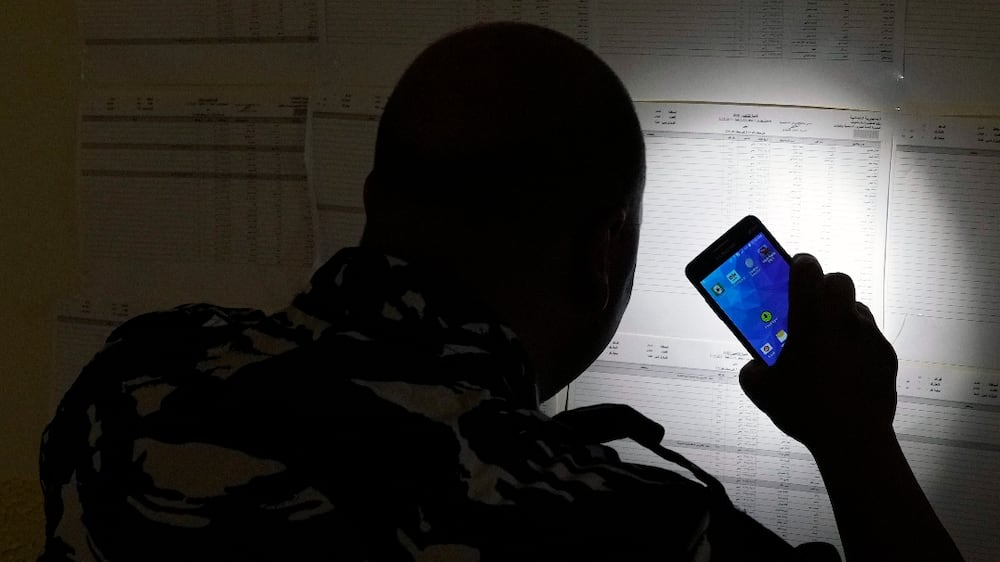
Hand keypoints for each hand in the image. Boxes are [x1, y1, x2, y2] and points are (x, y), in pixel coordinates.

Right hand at [739, 254, 897, 453]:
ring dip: (841, 316)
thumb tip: (756, 367)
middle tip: (811, 307)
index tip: (794, 268)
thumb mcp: (762, 391)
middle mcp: (843, 320)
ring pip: (856, 309)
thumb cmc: (805, 410)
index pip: (808, 270)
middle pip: (839, 281)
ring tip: (827, 341)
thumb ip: (753, 370)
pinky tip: (845, 368)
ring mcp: (869, 336)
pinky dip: (857, 344)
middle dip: (824, 287)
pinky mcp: (886, 355)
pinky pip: (870, 337)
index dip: (799, 264)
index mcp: (811, 319)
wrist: (853, 439)